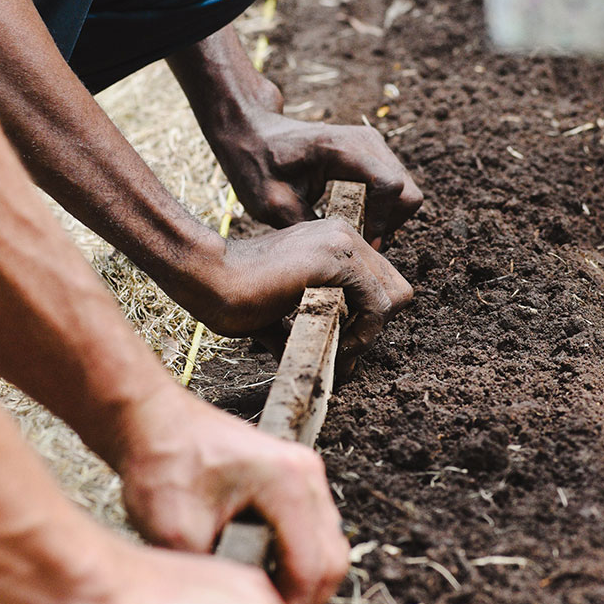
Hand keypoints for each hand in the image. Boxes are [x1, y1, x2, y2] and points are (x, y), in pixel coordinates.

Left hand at [117, 389, 348, 603]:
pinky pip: (314, 531)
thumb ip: (211, 576)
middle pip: (332, 558)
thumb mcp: (173, 529)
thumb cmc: (162, 462)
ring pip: (328, 546)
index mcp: (285, 481)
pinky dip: (298, 559)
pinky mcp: (294, 477)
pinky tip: (263, 574)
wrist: (152, 421)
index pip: (310, 566)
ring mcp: (305, 473)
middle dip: (306, 599)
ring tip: (266, 603)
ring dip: (304, 580)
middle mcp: (306, 473)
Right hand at [195, 216, 412, 350]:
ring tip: (338, 352)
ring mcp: (343, 242)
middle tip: (342, 349)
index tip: (340, 344)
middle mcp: (344, 235)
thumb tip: (338, 368)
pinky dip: (365, 332)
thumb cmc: (236, 296)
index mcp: (334, 242)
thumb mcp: (287, 311)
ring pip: (393, 297)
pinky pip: (377, 304)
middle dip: (374, 325)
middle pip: (396, 289)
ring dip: (370, 333)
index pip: (380, 284)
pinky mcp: (337, 258)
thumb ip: (317, 328)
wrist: (207, 278)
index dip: (367, 319)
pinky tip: (338, 345)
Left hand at [222, 111, 422, 249]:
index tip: (361, 244)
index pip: (389, 187)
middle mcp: (367, 143)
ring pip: (406, 193)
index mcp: (342, 149)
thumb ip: (309, 227)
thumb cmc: (258, 165)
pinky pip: (394, 190)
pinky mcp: (372, 156)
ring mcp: (373, 147)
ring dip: (387, 219)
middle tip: (358, 242)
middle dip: (389, 225)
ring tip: (353, 231)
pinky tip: (353, 219)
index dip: (382, 223)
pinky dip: (382, 211)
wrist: (253, 135)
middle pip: (407, 193)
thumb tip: (340, 255)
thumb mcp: (273, 204)